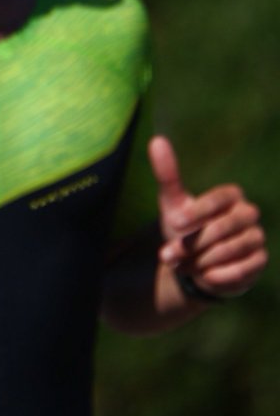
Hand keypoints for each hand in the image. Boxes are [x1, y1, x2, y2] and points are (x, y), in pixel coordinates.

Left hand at [150, 135, 266, 299]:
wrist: (194, 264)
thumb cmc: (184, 228)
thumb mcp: (172, 203)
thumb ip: (167, 174)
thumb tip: (156, 140)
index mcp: (230, 196)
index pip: (220, 198)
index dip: (197, 211)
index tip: (174, 222)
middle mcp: (248, 214)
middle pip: (225, 226)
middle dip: (194, 242)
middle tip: (169, 254)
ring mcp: (257, 238)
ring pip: (231, 249)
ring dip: (200, 260)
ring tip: (182, 265)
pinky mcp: (260, 261)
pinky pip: (241, 270)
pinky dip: (216, 275)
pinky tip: (203, 275)